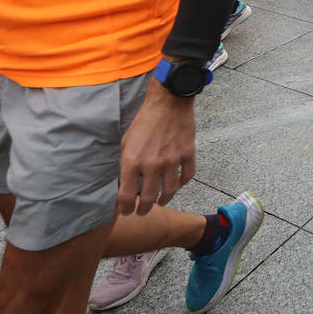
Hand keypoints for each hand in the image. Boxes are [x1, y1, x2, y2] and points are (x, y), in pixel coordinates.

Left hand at [117, 83, 196, 215]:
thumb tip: (127, 181)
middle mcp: (152, 165)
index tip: (127, 211)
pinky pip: (186, 177)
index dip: (125, 208)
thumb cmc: (145, 120)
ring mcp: (172, 161)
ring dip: (164, 200)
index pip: (126, 195)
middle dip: (143, 209)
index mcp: (132, 161)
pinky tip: (177, 184)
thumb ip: (127, 163)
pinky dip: (182, 184)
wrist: (169, 102)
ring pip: (169, 191)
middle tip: (142, 211)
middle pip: (148, 198)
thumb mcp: (126, 141)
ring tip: (160, 201)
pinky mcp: (187, 155)